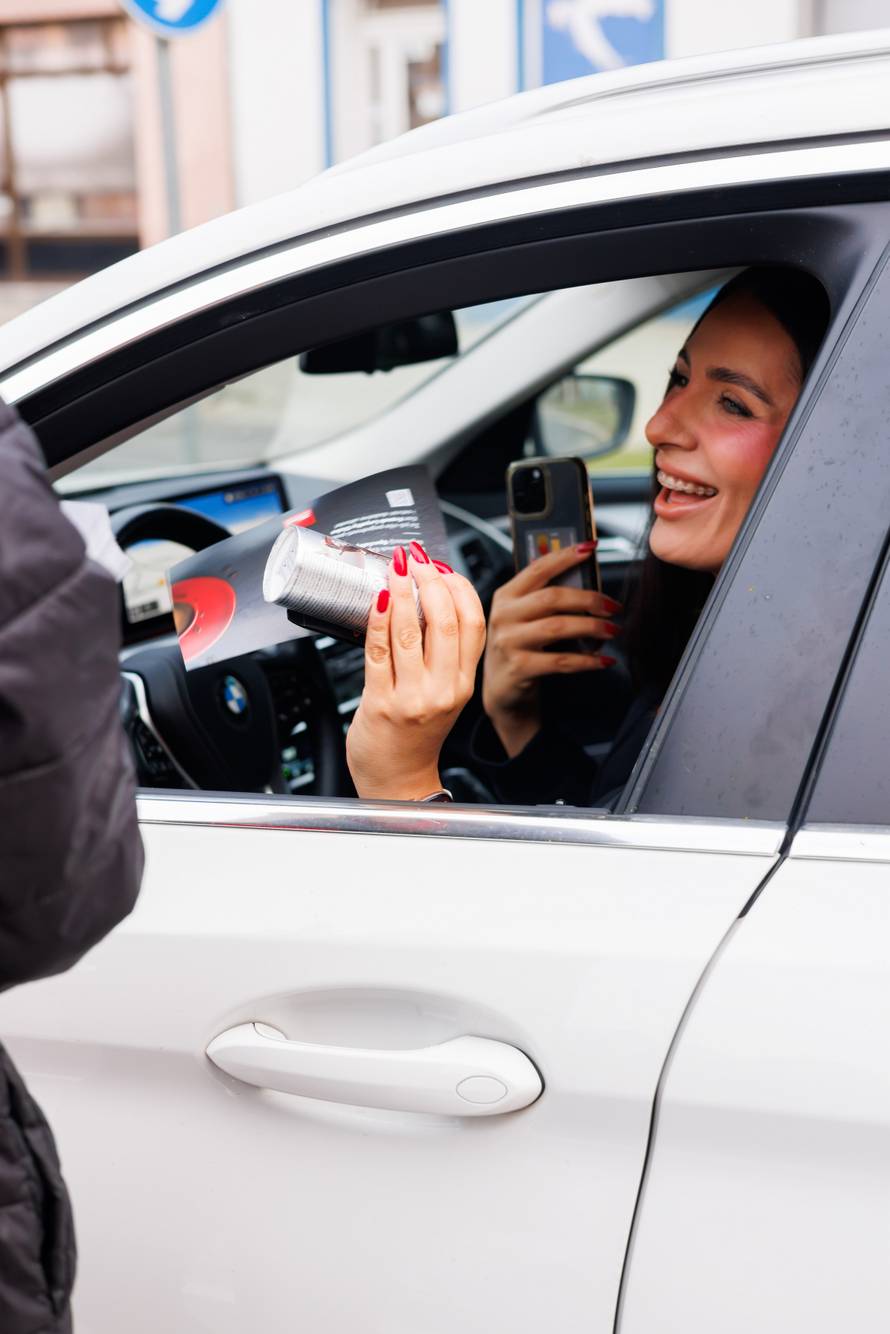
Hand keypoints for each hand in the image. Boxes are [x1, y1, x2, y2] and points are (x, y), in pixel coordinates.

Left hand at [346, 542, 486, 800]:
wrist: (397, 781)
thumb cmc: (416, 735)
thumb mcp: (444, 694)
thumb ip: (443, 655)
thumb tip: (428, 600)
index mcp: (463, 683)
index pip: (473, 623)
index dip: (459, 587)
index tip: (443, 567)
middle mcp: (443, 689)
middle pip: (446, 621)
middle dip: (430, 582)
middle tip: (415, 560)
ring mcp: (413, 697)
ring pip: (411, 632)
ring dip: (401, 592)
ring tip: (394, 570)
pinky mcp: (382, 703)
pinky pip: (379, 652)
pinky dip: (377, 619)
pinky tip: (376, 600)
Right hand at [482, 542, 620, 757]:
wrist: (503, 690)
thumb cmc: (520, 647)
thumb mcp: (524, 618)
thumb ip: (545, 598)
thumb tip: (587, 580)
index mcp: (507, 596)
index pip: (538, 568)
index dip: (566, 556)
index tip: (591, 548)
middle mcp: (504, 615)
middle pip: (552, 597)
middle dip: (589, 599)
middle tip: (614, 606)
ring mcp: (509, 642)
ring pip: (558, 627)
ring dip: (592, 627)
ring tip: (613, 630)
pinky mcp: (519, 668)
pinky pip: (561, 662)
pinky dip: (588, 661)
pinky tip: (604, 660)